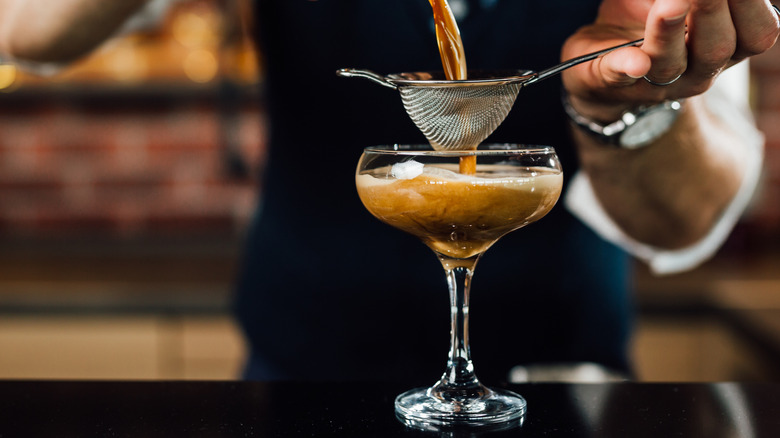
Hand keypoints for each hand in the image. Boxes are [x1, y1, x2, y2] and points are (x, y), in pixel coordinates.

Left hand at [561, 0, 779, 121]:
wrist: (596, 65)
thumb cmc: (645, 20)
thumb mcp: (676, 1)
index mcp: (723, 46)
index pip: (756, 33)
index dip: (752, 5)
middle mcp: (696, 71)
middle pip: (717, 49)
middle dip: (713, 10)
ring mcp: (653, 82)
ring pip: (670, 64)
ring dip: (671, 31)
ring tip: (672, 2)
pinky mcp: (611, 81)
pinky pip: (618, 75)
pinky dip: (627, 66)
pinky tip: (635, 61)